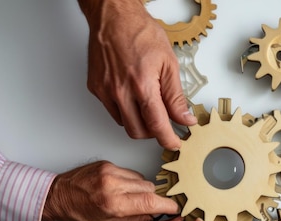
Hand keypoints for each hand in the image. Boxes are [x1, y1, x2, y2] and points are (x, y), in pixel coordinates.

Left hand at [42, 161, 178, 220]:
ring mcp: (110, 172)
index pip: (150, 201)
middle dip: (152, 198)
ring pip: (142, 179)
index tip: (175, 208)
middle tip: (146, 206)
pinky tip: (120, 188)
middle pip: (149, 188)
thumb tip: (155, 216)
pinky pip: (130, 172)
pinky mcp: (108, 163)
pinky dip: (130, 181)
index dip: (167, 205)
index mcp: (113, 204)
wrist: (56, 196)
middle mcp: (112, 185)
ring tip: (129, 198)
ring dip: (141, 189)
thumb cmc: (77, 214)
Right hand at [78, 0, 196, 149]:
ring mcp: (105, 91)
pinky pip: (112, 111)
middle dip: (153, 133)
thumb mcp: (169, 63)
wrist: (113, 17)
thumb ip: (176, 96)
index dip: (167, 139)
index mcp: (142, 85)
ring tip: (149, 105)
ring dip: (139, 122)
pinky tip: (133, 96)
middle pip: (138, 131)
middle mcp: (120, 91)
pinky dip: (125, 110)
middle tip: (165, 124)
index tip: (174, 143)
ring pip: (124, 124)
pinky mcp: (95, 88)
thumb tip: (184, 118)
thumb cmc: (140, 32)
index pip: (156, 124)